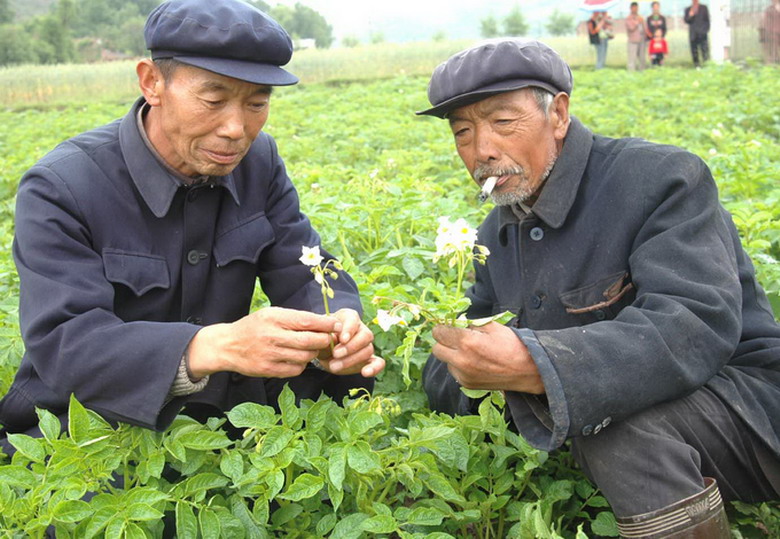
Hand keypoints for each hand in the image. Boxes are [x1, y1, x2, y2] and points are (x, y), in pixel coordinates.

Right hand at [188, 306, 343, 378]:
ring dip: (313, 353)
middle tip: (329, 339)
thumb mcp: (271, 314)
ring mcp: (270, 355)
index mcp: (274, 318)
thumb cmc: (254, 327)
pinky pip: (296, 370)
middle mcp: (272, 336)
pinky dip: (302, 365)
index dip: (326, 324)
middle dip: (325, 340)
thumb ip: (295, 318)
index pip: (307, 321)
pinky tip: (297, 359)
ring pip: (305, 357)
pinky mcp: (268, 370)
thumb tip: (325, 322)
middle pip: (310, 341)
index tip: (337, 325)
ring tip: (311, 348)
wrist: (227, 346)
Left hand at [316, 308, 384, 377]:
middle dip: (351, 347)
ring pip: (368, 350)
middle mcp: (361, 329)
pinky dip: (375, 368)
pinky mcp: (369, 359)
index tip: (342, 339)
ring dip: (352, 360)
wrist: (322, 350)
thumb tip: (332, 338)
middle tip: (335, 354)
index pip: (354, 321)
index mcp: (349, 318)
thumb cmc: (321, 337)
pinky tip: (366, 373)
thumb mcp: (319, 333)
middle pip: (365, 336)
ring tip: (334, 366)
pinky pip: (378, 363)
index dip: (349, 330)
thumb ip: (325, 334)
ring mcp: (366, 345)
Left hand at [432, 322, 543, 393]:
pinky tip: (474, 362)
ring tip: (469, 351)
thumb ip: (470, 324)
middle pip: (436, 348)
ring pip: (445, 361)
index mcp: (467, 342)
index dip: (443, 327)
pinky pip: (454, 372)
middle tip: (455, 338)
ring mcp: (463, 375)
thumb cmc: (512, 344)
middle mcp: (462, 360)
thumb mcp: (492, 326)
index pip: (439, 332)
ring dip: (451, 354)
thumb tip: (455, 322)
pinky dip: (459, 366)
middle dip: (443, 341)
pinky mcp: (467, 384)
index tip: (448, 326)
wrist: (528, 370)